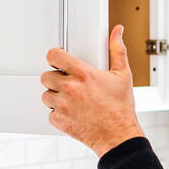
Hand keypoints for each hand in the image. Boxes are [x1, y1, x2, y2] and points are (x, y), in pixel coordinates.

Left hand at [42, 25, 144, 157]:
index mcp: (83, 74)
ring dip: (55, 97)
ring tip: (70, 100)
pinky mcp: (60, 120)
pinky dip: (58, 114)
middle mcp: (71, 88)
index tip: (58, 61)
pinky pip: (50, 114)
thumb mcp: (122, 75)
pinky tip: (71, 113)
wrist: (118, 135)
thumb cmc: (120, 108)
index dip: (55, 57)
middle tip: (67, 84)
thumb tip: (117, 32)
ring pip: (46, 95)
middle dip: (55, 79)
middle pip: (46, 76)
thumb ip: (117, 50)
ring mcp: (63, 105)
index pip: (54, 56)